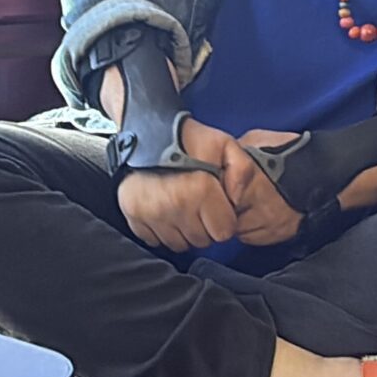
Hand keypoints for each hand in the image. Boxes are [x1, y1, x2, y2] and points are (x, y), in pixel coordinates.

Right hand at [117, 117, 240, 251]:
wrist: (144, 132)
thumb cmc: (185, 139)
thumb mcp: (224, 144)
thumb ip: (242, 169)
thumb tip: (238, 200)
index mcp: (200, 189)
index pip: (224, 232)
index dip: (224, 219)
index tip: (217, 205)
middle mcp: (175, 205)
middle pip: (202, 240)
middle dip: (204, 225)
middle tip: (199, 203)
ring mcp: (152, 214)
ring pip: (179, 244)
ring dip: (183, 230)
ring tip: (181, 205)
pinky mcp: (135, 217)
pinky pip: (156, 240)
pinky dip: (162, 230)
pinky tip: (164, 210)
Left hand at [219, 129, 306, 245]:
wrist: (328, 175)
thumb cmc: (294, 153)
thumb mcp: (259, 139)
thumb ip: (237, 150)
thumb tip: (217, 157)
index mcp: (249, 174)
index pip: (216, 189)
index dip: (212, 187)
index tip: (212, 184)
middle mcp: (256, 200)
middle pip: (223, 211)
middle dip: (222, 205)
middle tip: (226, 196)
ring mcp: (266, 220)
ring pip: (235, 228)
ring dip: (234, 219)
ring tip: (242, 206)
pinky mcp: (275, 235)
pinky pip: (249, 237)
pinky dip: (247, 229)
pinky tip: (253, 216)